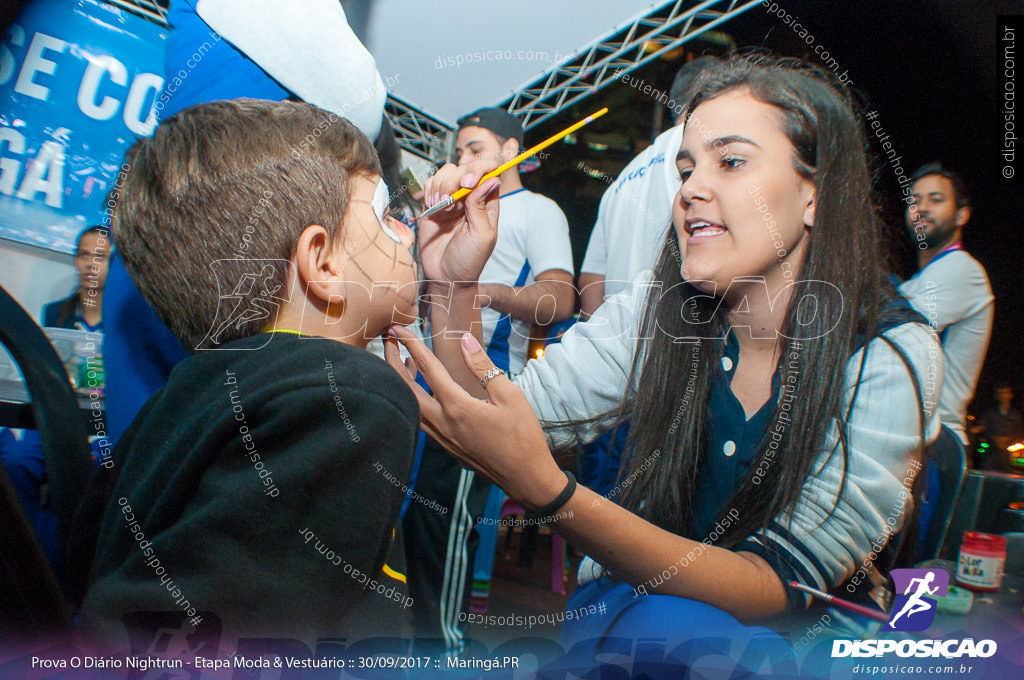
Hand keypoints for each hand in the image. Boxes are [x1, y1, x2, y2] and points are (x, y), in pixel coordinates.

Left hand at [383, 325, 566, 509]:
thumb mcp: (510, 395)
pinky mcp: (447, 447)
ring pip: (409, 407)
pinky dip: (413, 401)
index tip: (399, 327)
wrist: (526, 477)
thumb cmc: (523, 436)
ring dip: (400, 383)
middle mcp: (443, 423)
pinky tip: (423, 392)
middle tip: (387, 339)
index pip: (427, 369)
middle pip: (405, 389)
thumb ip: (483, 367)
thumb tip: (465, 341)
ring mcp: (442, 438)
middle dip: (391, 361)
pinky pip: (420, 420)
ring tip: (401, 362)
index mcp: (458, 407)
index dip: (411, 345)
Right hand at [418, 163, 500, 285]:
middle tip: (451, 201)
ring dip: (441, 186)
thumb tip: (492, 179)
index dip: (480, 168)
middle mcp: (470, 197)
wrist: (445, 276)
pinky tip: (433, 207)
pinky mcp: (433, 204)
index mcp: (487, 203)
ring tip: (442, 207)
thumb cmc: (469, 260)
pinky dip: (430, 190)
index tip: (469, 182)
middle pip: (466, 168)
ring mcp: (451, 199)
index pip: (489, 172)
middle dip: (456, 179)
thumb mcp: (482, 235)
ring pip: (447, 172)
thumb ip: (482, 206)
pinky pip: (430, 183)